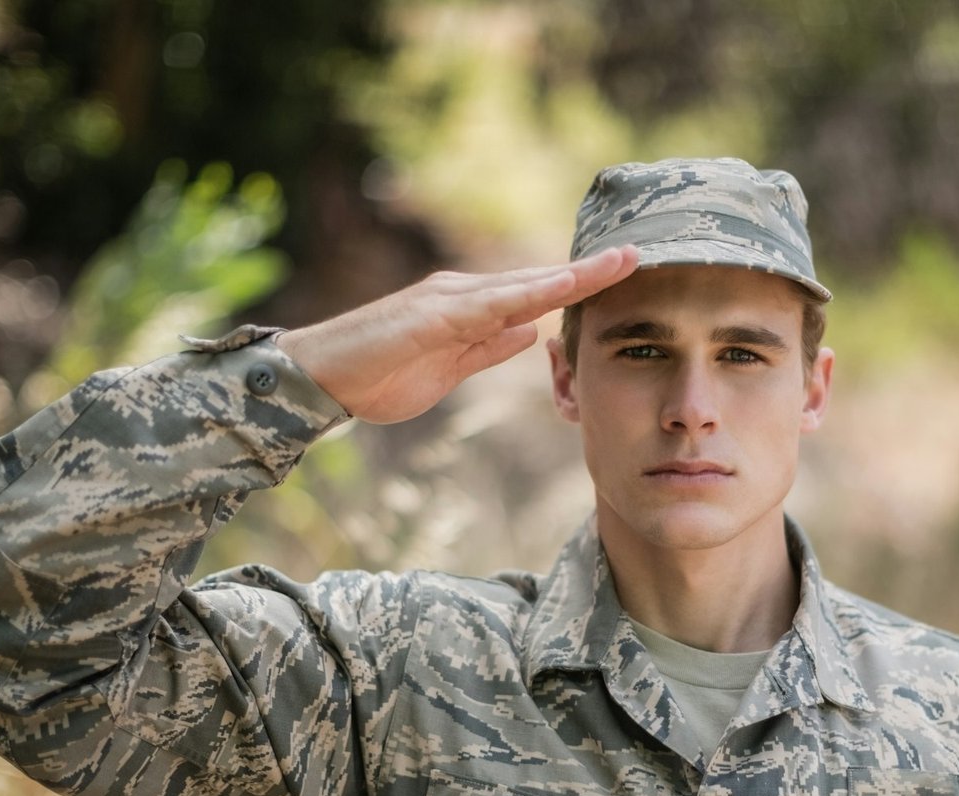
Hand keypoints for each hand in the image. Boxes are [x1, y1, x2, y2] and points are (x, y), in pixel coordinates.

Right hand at [277, 246, 638, 423]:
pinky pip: (488, 306)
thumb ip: (489, 348)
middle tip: (639, 254)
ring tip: (616, 263)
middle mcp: (464, 294)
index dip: (580, 283)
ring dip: (570, 275)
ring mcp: (447, 301)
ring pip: (521, 285)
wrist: (320, 377)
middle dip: (589, 270)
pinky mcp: (430, 317)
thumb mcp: (450, 369)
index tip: (623, 274)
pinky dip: (525, 296)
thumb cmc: (379, 375)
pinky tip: (558, 291)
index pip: (536, 294)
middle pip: (539, 280)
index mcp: (470, 309)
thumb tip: (532, 331)